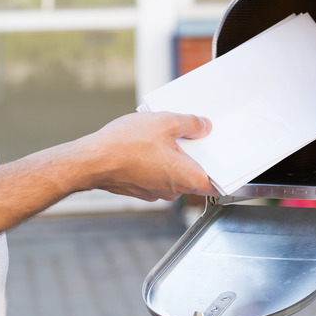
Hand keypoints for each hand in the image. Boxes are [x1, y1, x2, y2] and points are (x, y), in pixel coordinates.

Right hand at [83, 112, 218, 200]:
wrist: (90, 161)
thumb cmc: (125, 146)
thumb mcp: (165, 122)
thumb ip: (190, 124)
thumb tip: (204, 126)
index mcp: (187, 178)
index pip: (216, 184)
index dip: (224, 172)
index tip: (226, 160)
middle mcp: (173, 191)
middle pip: (195, 175)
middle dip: (195, 156)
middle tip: (191, 135)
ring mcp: (155, 192)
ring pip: (174, 174)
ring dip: (173, 157)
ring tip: (163, 136)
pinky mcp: (139, 189)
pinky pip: (156, 175)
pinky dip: (156, 162)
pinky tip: (146, 145)